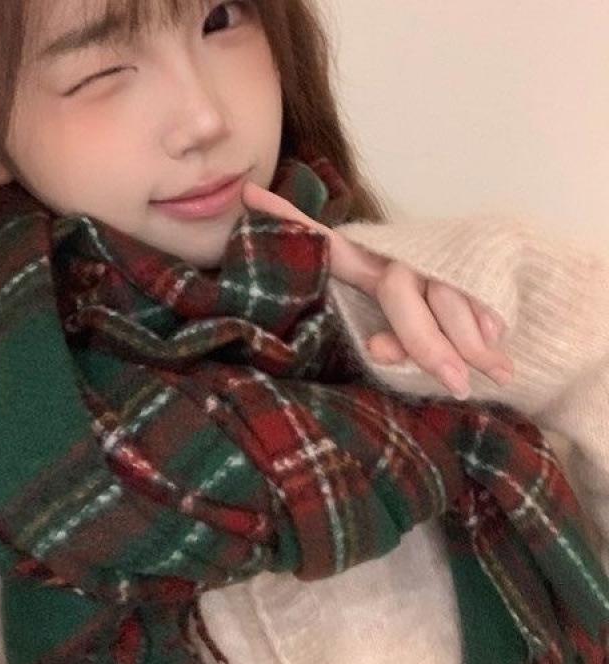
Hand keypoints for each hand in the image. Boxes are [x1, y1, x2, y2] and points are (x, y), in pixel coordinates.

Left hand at [242, 182, 513, 399]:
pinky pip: (479, 293)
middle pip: (401, 298)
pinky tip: (498, 342)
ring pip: (447, 300)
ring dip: (470, 343)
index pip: (325, 245)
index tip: (248, 195)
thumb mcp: (403, 335)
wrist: (496, 287)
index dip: (289, 220)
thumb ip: (388, 344)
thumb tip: (379, 350)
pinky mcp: (472, 255)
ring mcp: (434, 254)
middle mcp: (397, 257)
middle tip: (456, 385)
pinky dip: (489, 321)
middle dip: (429, 347)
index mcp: (369, 267)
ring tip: (495, 373)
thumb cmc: (432, 325)